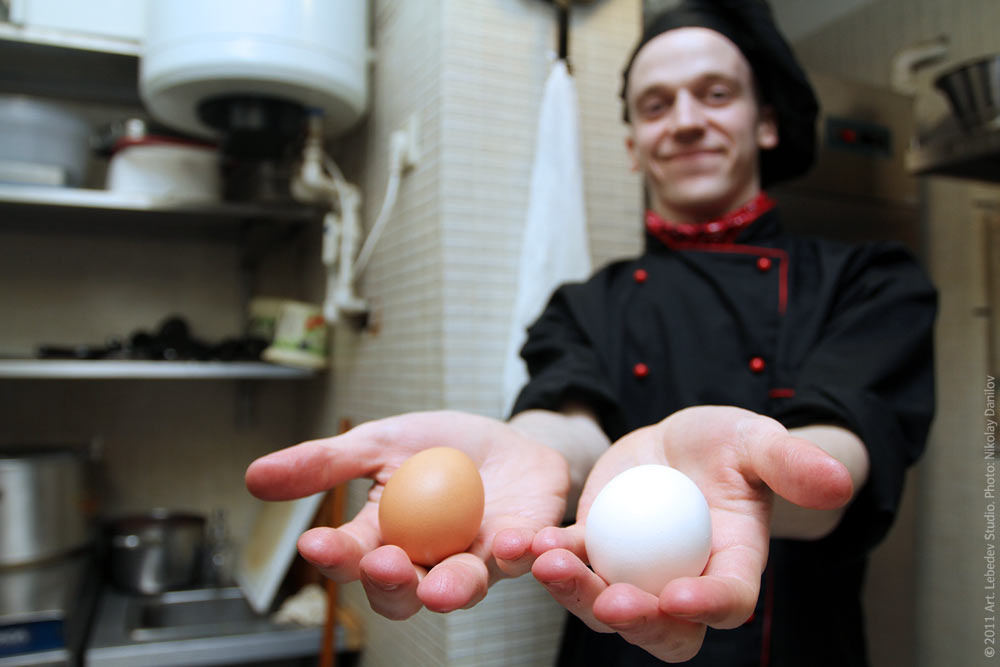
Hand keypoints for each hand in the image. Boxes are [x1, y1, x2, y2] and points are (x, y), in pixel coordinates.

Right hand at [244, 411, 569, 618]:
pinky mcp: (523, 549)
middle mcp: (427, 562)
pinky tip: (516, 540)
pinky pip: (523, 560)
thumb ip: (326, 463)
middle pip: (402, 593)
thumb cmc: (439, 447)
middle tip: (381, 563)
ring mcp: (477, 560)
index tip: (316, 542)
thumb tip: (255, 477)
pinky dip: (520, 553)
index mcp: (385, 539)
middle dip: (389, 585)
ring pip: (462, 588)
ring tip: (442, 584)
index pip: (351, 559)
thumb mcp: (379, 442)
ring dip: (452, 588)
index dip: (334, 556)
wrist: (507, 438)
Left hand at [528, 406, 852, 661]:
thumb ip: (791, 464)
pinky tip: (528, 541)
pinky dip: (548, 556)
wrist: (677, 442)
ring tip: (548, 562)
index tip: (680, 597)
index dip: (707, 605)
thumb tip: (840, 482)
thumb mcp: (757, 442)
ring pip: (605, 604)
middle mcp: (682, 582)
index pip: (728, 599)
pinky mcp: (595, 551)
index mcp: (732, 564)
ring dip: (576, 592)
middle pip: (661, 626)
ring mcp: (634, 572)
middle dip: (634, 621)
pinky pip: (570, 563)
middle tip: (610, 601)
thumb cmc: (726, 445)